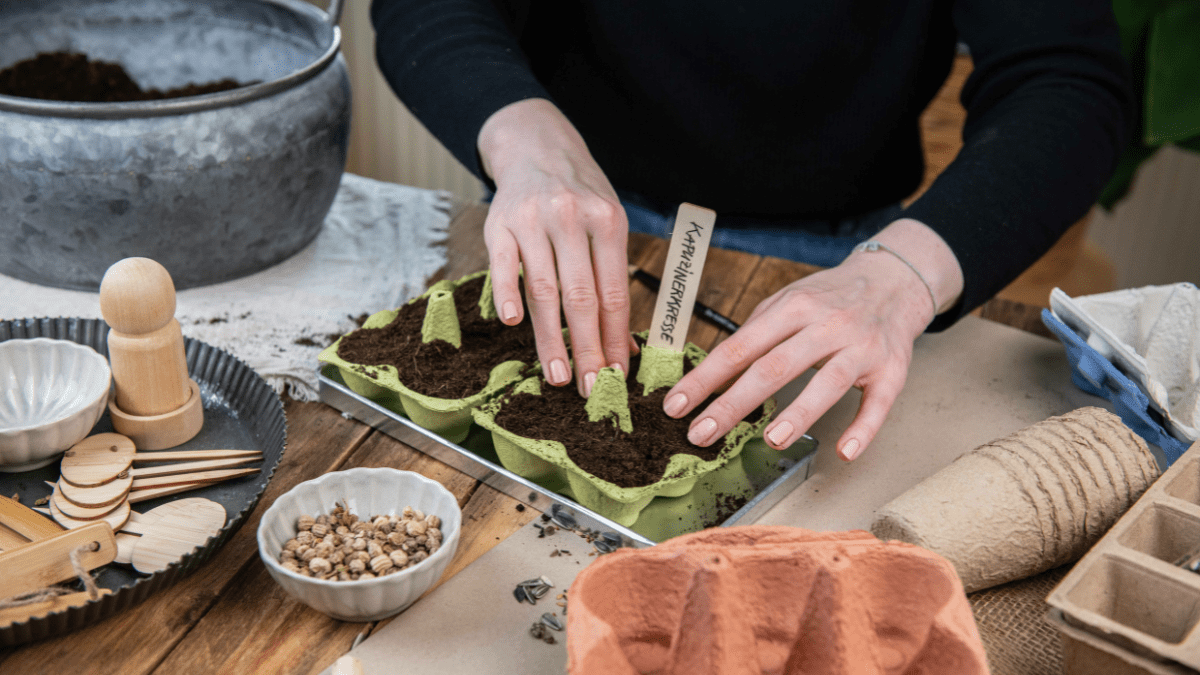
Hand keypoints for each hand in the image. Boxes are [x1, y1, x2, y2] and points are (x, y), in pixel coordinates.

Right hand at [477, 98, 632, 396]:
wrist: (536, 147)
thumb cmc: (580, 197)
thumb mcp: (608, 225)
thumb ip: (613, 279)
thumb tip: (626, 345)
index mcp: (609, 222)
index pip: (614, 292)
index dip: (616, 338)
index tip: (618, 374)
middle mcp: (573, 219)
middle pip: (581, 297)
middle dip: (588, 348)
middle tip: (591, 388)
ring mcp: (534, 221)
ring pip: (544, 290)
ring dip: (551, 339)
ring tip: (558, 375)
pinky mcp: (500, 224)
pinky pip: (504, 265)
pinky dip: (508, 293)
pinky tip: (512, 323)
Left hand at [661, 218, 963, 460]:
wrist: (895, 280)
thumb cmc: (832, 297)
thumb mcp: (790, 299)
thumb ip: (757, 330)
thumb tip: (717, 367)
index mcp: (793, 308)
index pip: (741, 347)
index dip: (706, 378)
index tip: (677, 405)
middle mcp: (827, 325)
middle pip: (775, 367)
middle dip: (735, 403)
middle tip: (702, 433)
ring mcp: (861, 348)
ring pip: (828, 383)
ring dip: (799, 414)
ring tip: (770, 440)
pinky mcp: (892, 370)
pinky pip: (879, 403)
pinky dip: (863, 429)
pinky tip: (845, 451)